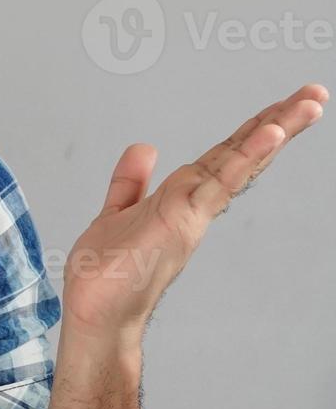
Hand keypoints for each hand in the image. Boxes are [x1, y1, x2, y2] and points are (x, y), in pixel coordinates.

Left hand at [61, 83, 327, 347]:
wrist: (94, 315)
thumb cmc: (106, 276)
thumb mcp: (117, 213)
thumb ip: (130, 182)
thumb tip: (144, 147)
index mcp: (183, 200)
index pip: (223, 157)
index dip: (251, 132)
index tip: (280, 108)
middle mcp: (195, 206)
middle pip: (241, 156)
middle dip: (278, 123)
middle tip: (314, 93)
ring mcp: (193, 213)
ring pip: (239, 164)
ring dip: (274, 131)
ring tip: (310, 102)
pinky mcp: (183, 221)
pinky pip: (218, 183)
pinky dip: (245, 158)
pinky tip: (270, 134)